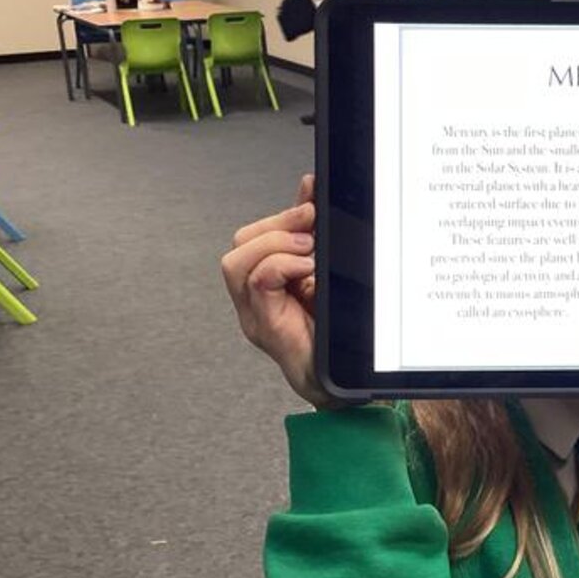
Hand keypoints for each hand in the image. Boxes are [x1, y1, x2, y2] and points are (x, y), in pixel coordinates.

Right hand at [221, 173, 336, 407]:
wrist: (340, 389)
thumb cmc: (334, 339)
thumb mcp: (328, 276)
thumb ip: (316, 236)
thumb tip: (311, 188)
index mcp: (269, 284)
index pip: (255, 236)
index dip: (282, 214)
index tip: (312, 199)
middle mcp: (254, 299)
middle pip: (241, 243)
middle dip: (278, 225)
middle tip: (312, 227)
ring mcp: (255, 314)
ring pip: (238, 261)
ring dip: (277, 246)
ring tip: (310, 253)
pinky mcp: (264, 327)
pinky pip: (257, 282)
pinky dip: (283, 267)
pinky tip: (309, 273)